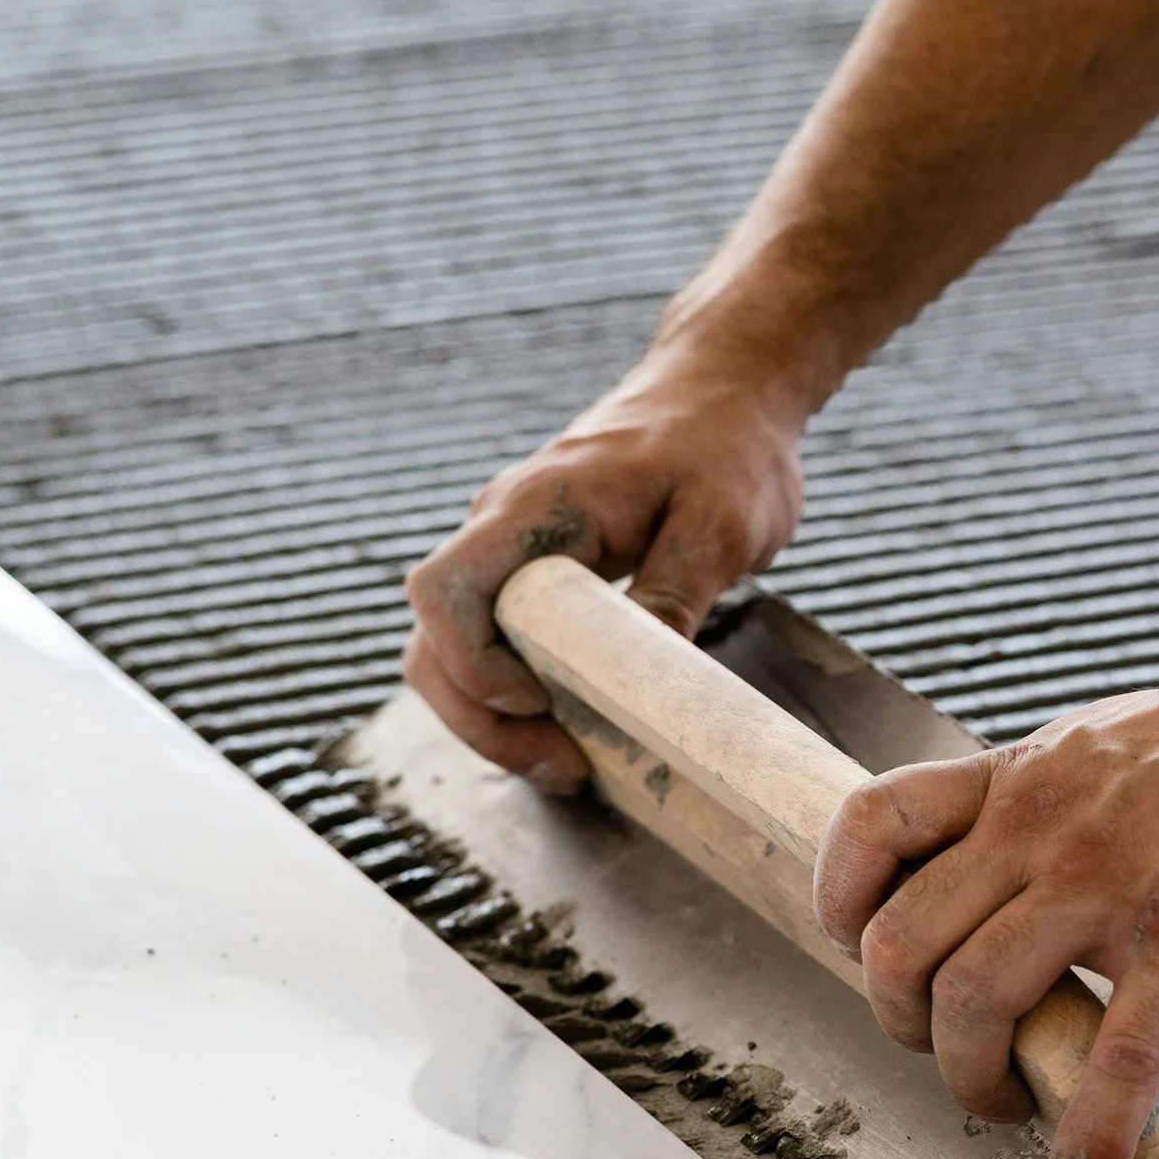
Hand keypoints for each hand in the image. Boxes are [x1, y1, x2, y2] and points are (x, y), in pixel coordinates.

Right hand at [403, 352, 805, 791]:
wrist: (722, 393)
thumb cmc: (726, 446)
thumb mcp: (723, 523)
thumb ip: (675, 594)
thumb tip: (643, 680)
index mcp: (536, 507)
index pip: (446, 592)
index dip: (475, 665)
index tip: (542, 702)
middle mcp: (501, 528)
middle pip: (433, 639)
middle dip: (481, 718)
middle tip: (564, 765)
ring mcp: (508, 550)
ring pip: (452, 651)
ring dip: (492, 718)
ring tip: (567, 762)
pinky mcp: (529, 572)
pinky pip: (492, 642)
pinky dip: (514, 695)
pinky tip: (570, 728)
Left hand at [811, 643, 1158, 1158]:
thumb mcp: (1100, 749)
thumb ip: (1043, 814)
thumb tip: (1008, 879)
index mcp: (1016, 781)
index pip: (870, 825)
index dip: (842, 903)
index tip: (866, 950)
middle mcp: (1040, 829)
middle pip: (900, 944)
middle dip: (905, 1026)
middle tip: (954, 1052)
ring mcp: (1108, 885)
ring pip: (976, 999)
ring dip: (974, 1081)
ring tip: (1014, 1100)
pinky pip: (1121, 1053)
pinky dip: (1093, 1131)